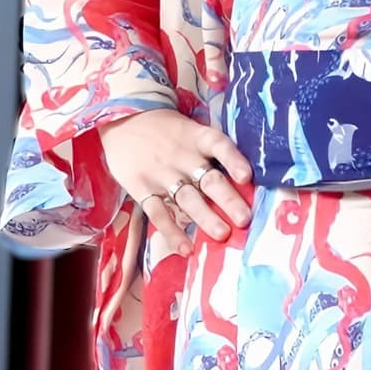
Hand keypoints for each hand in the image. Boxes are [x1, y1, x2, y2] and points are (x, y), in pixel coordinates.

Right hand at [99, 109, 253, 242]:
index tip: (247, 177)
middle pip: (208, 179)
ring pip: (187, 199)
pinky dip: (172, 232)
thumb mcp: (192, 130)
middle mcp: (183, 156)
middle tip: (244, 219)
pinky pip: (158, 213)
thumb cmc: (168, 130)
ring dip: (206, 218)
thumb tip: (245, 177)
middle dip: (228, 200)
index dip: (234, 160)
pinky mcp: (142, 189)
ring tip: (223, 234)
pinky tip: (186, 248)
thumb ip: (212, 150)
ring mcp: (162, 174)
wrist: (123, 121)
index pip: (220, 146)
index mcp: (199, 138)